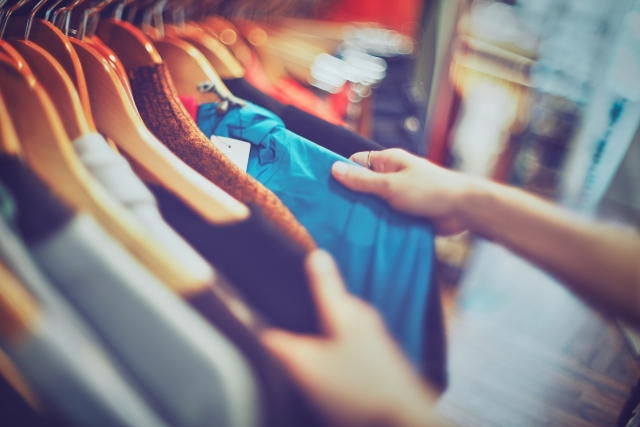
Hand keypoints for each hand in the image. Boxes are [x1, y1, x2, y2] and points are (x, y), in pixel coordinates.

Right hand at [261, 250, 454, 426]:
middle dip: (309, 308)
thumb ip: (279, 345)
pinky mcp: (383, 357)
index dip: (311, 264)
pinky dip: (337, 350)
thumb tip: (261, 327)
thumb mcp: (305, 368)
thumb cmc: (357, 391)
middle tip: (287, 319)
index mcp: (345, 310)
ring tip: (307, 353)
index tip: (306, 249)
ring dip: (323, 334)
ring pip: (340, 325)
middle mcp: (363, 316)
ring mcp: (377, 336)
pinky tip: (330, 372)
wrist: (405, 421)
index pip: (323, 277)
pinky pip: (351, 343)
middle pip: (329, 303)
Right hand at [331, 149, 472, 234]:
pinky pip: (385, 218)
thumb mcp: (390, 185)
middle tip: (330, 212)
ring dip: (365, 214)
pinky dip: (377, 225)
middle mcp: (392, 177)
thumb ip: (362, 180)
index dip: (341, 172)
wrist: (463, 210)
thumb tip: (334, 168)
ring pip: (373, 204)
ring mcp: (398, 196)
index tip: (324, 186)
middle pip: (363, 186)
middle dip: (350, 197)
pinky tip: (363, 235)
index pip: (356, 163)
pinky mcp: (405, 213)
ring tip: (343, 226)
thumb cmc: (430, 190)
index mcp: (388, 162)